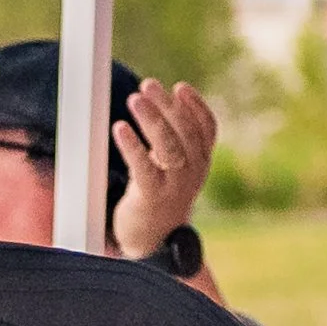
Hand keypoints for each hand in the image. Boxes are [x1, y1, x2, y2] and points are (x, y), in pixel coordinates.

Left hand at [109, 79, 217, 259]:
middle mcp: (194, 170)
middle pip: (184, 130)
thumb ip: (173, 139)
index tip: (179, 87)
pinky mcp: (152, 195)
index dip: (195, 106)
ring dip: (151, 119)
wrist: (153, 240)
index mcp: (202, 161)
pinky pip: (143, 166)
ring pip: (167, 145)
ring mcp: (175, 184)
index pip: (206, 128)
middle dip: (165, 105)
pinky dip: (132, 144)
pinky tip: (120, 128)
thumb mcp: (174, 166)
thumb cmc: (160, 195)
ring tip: (134, 99)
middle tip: (147, 85)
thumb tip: (160, 102)